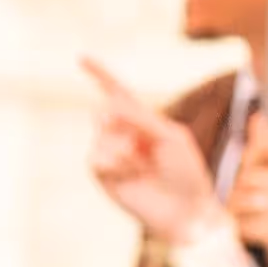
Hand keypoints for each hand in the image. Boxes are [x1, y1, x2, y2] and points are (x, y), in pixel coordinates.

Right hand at [83, 59, 221, 248]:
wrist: (184, 208)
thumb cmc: (186, 172)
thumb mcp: (170, 137)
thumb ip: (139, 118)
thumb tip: (106, 104)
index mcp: (144, 121)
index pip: (118, 93)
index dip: (100, 75)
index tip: (81, 58)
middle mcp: (124, 134)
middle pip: (105, 112)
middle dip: (121, 123)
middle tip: (143, 145)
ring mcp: (112, 154)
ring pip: (101, 136)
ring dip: (124, 150)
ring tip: (143, 167)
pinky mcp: (103, 174)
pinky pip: (95, 157)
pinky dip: (115, 164)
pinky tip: (132, 176)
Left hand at [230, 126, 267, 266]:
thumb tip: (258, 117)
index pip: (259, 151)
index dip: (246, 167)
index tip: (250, 181)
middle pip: (246, 179)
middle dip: (237, 194)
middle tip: (243, 208)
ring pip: (243, 202)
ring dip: (236, 214)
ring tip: (245, 220)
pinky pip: (246, 225)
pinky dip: (242, 232)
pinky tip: (252, 235)